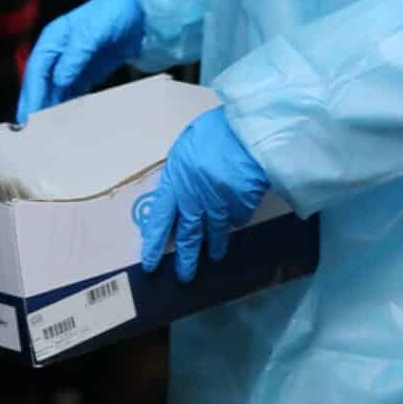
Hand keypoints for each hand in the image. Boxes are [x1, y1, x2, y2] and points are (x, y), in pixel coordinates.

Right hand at [16, 0, 145, 122]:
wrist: (139, 12)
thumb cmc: (113, 13)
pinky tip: (66, 121)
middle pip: (42, 83)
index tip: (28, 114)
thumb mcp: (94, 30)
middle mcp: (58, 53)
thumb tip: (60, 80)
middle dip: (35, 105)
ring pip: (55, 90)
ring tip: (47, 131)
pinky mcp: (85, 73)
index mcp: (53, 39)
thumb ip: (76, 54)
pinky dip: (68, 106)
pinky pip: (72, 93)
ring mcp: (71, 64)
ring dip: (51, 109)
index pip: (37, 69)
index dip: (32, 93)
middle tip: (31, 131)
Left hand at [137, 107, 269, 281]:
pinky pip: (238, 217)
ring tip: (216, 256)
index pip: (160, 219)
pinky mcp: (242, 204)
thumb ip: (182, 171)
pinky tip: (239, 216)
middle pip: (188, 234)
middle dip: (186, 258)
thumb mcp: (188, 145)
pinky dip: (237, 217)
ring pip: (215, 231)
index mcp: (176, 179)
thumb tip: (180, 192)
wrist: (251, 127)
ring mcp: (219, 203)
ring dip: (215, 245)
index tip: (150, 263)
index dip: (154, 244)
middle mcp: (194, 196)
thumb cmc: (218, 130)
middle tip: (185, 276)